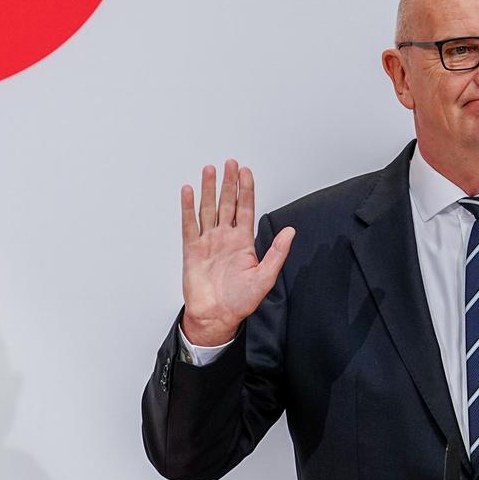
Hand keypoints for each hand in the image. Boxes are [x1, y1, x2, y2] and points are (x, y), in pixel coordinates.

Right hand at [180, 160, 295, 345]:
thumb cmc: (239, 301)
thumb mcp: (265, 277)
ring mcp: (207, 242)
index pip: (245, 209)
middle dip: (228, 183)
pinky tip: (188, 192)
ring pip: (208, 209)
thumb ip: (276, 253)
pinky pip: (189, 224)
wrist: (215, 316)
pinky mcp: (192, 250)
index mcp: (242, 242)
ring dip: (208, 189)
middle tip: (229, 163)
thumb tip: (290, 232)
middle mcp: (224, 238)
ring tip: (208, 170)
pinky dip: (187, 207)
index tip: (246, 172)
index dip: (246, 190)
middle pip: (226, 203)